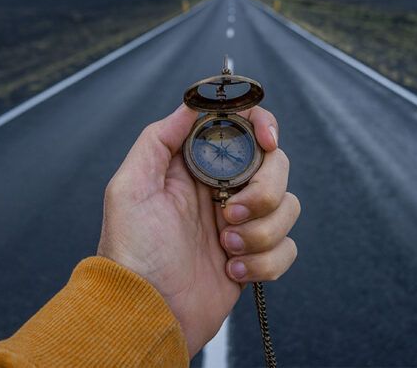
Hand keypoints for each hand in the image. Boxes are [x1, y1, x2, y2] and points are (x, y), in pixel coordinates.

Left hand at [97, 104, 299, 356]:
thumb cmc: (131, 252)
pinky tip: (232, 271)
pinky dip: (265, 262)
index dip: (263, 125)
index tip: (268, 140)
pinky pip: (287, 248)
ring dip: (261, 232)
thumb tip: (192, 103)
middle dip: (263, 191)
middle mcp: (223, 190)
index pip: (244, 128)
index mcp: (197, 167)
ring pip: (287, 207)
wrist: (145, 313)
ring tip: (224, 249)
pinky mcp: (255, 258)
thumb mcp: (129, 187)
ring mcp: (242, 224)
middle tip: (230, 214)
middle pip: (276, 165)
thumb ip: (159, 139)